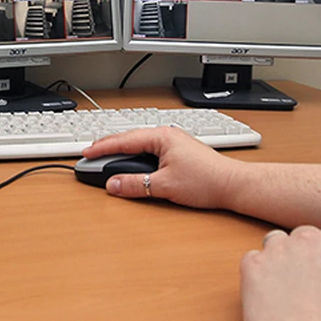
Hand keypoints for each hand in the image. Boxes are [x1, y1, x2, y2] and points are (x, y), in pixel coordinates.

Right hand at [82, 127, 239, 208]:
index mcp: (161, 136)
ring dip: (123, 151)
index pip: (124, 140)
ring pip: (140, 144)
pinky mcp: (179, 152)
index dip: (102, 148)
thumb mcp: (163, 185)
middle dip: (109, 147)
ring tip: (107, 159)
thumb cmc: (206, 180)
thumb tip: (112, 185)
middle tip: (91, 155)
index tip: (87, 153)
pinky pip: (150, 150)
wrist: (233, 185)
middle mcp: (167, 135)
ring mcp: (174, 142)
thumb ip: (134, 184)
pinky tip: (132, 163)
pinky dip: (136, 156)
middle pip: (130, 139)